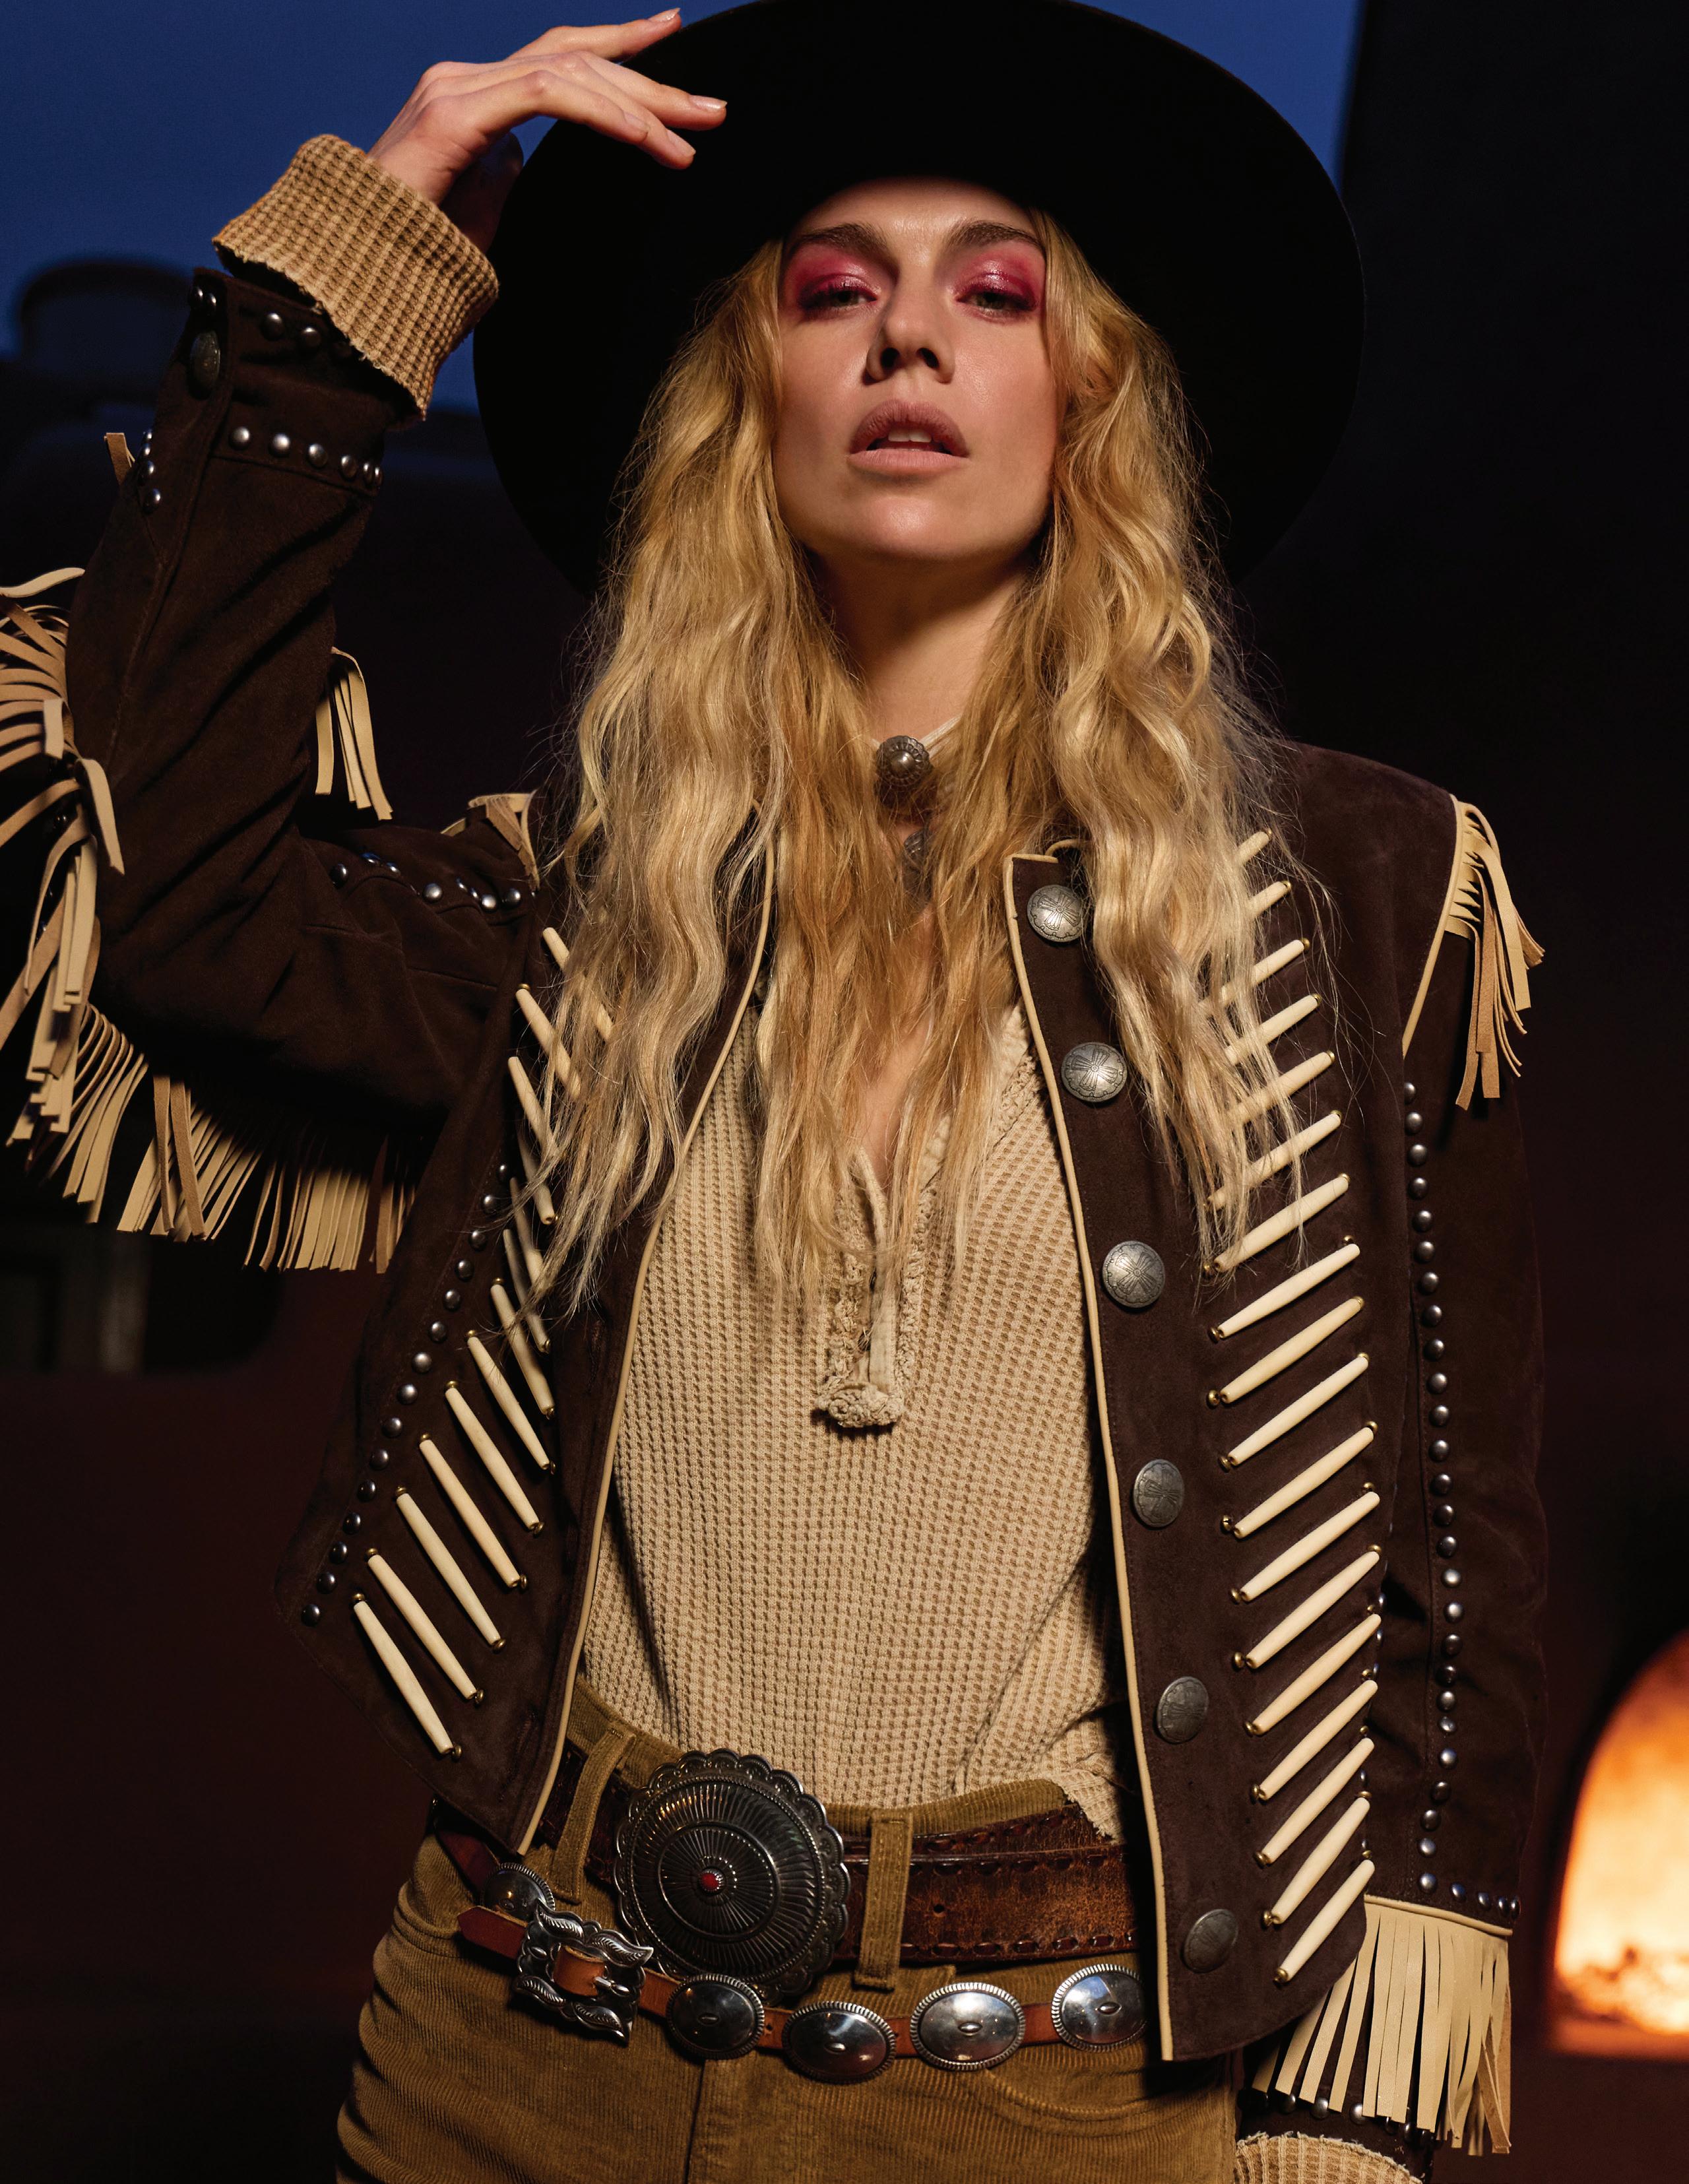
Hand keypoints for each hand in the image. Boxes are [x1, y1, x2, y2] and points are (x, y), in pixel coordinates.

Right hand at [369, 14, 725, 251]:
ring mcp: (457, 90)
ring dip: (639, 106)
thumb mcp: (482, 211)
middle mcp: (466, 80)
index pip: (559, 57)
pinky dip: (601, 112)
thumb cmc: (417, 256)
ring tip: (688, 139)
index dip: (618, 45)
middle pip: (575, 58)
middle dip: (650, 80)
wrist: (358, 273)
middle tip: (711, 108)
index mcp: (476, 100)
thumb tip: (525, 166)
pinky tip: (642, 136)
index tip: (671, 33)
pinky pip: (546, 95)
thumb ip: (505, 176)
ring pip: (569, 72)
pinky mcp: (455, 114)